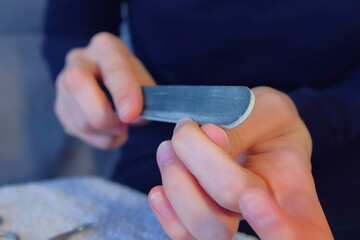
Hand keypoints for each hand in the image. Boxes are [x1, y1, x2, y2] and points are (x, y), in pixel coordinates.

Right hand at [55, 32, 154, 148]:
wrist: (107, 78)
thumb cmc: (129, 78)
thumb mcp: (143, 79)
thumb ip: (145, 96)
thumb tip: (135, 118)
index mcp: (105, 47)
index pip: (112, 68)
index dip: (123, 92)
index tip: (132, 114)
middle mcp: (78, 61)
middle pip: (78, 85)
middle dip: (105, 116)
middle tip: (126, 125)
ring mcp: (63, 84)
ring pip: (80, 118)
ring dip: (107, 132)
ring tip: (122, 128)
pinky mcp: (61, 108)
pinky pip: (80, 132)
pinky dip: (102, 139)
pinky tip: (112, 132)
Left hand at [148, 87, 332, 239]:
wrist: (256, 130)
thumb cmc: (268, 120)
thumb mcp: (268, 110)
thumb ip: (243, 125)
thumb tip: (209, 136)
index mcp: (294, 190)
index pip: (301, 230)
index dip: (276, 226)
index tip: (249, 194)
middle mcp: (264, 215)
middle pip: (226, 224)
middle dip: (201, 171)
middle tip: (186, 129)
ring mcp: (231, 220)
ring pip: (203, 231)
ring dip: (177, 185)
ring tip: (168, 148)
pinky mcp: (204, 218)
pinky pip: (184, 234)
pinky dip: (167, 212)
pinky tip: (159, 190)